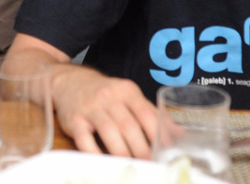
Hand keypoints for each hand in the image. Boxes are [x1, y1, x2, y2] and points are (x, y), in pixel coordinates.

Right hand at [50, 66, 164, 158]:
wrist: (70, 81)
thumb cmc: (105, 93)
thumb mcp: (129, 96)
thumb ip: (152, 113)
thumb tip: (179, 135)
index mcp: (127, 91)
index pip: (146, 113)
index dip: (157, 134)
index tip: (165, 153)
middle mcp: (109, 97)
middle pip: (129, 126)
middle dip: (142, 149)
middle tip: (150, 166)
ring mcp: (91, 107)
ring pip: (109, 132)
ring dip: (122, 153)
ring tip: (131, 167)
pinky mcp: (74, 119)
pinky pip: (85, 139)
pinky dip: (95, 153)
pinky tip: (104, 163)